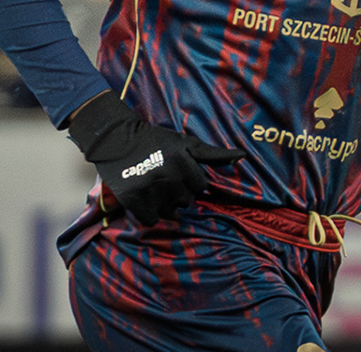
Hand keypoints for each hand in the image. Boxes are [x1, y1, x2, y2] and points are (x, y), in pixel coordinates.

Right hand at [67, 92, 244, 225]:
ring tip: (155, 188)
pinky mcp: (133, 200)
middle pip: (187, 201)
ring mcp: (150, 190)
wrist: (117, 140)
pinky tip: (146, 199)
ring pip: (170, 213)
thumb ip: (214, 154)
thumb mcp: (186, 143)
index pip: (201, 187)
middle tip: (166, 179)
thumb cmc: (156, 141)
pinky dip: (150, 214)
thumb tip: (243, 156)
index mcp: (184, 162)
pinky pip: (151, 220)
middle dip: (180, 193)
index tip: (179, 172)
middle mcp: (169, 177)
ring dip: (165, 205)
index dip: (191, 181)